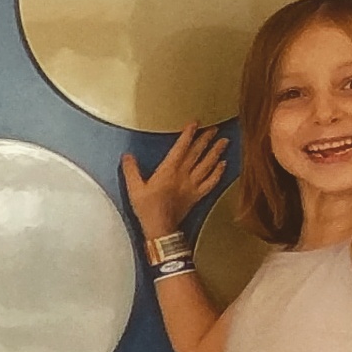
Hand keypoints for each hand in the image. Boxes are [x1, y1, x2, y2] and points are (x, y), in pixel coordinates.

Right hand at [122, 125, 229, 243]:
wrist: (160, 227)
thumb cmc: (147, 208)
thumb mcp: (134, 189)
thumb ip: (131, 171)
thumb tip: (127, 156)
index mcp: (168, 171)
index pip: (180, 149)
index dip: (188, 135)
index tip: (195, 124)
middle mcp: (183, 175)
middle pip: (197, 154)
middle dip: (206, 140)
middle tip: (215, 128)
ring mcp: (192, 185)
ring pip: (207, 165)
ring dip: (216, 152)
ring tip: (224, 141)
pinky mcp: (197, 195)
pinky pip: (211, 182)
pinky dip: (218, 172)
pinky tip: (223, 164)